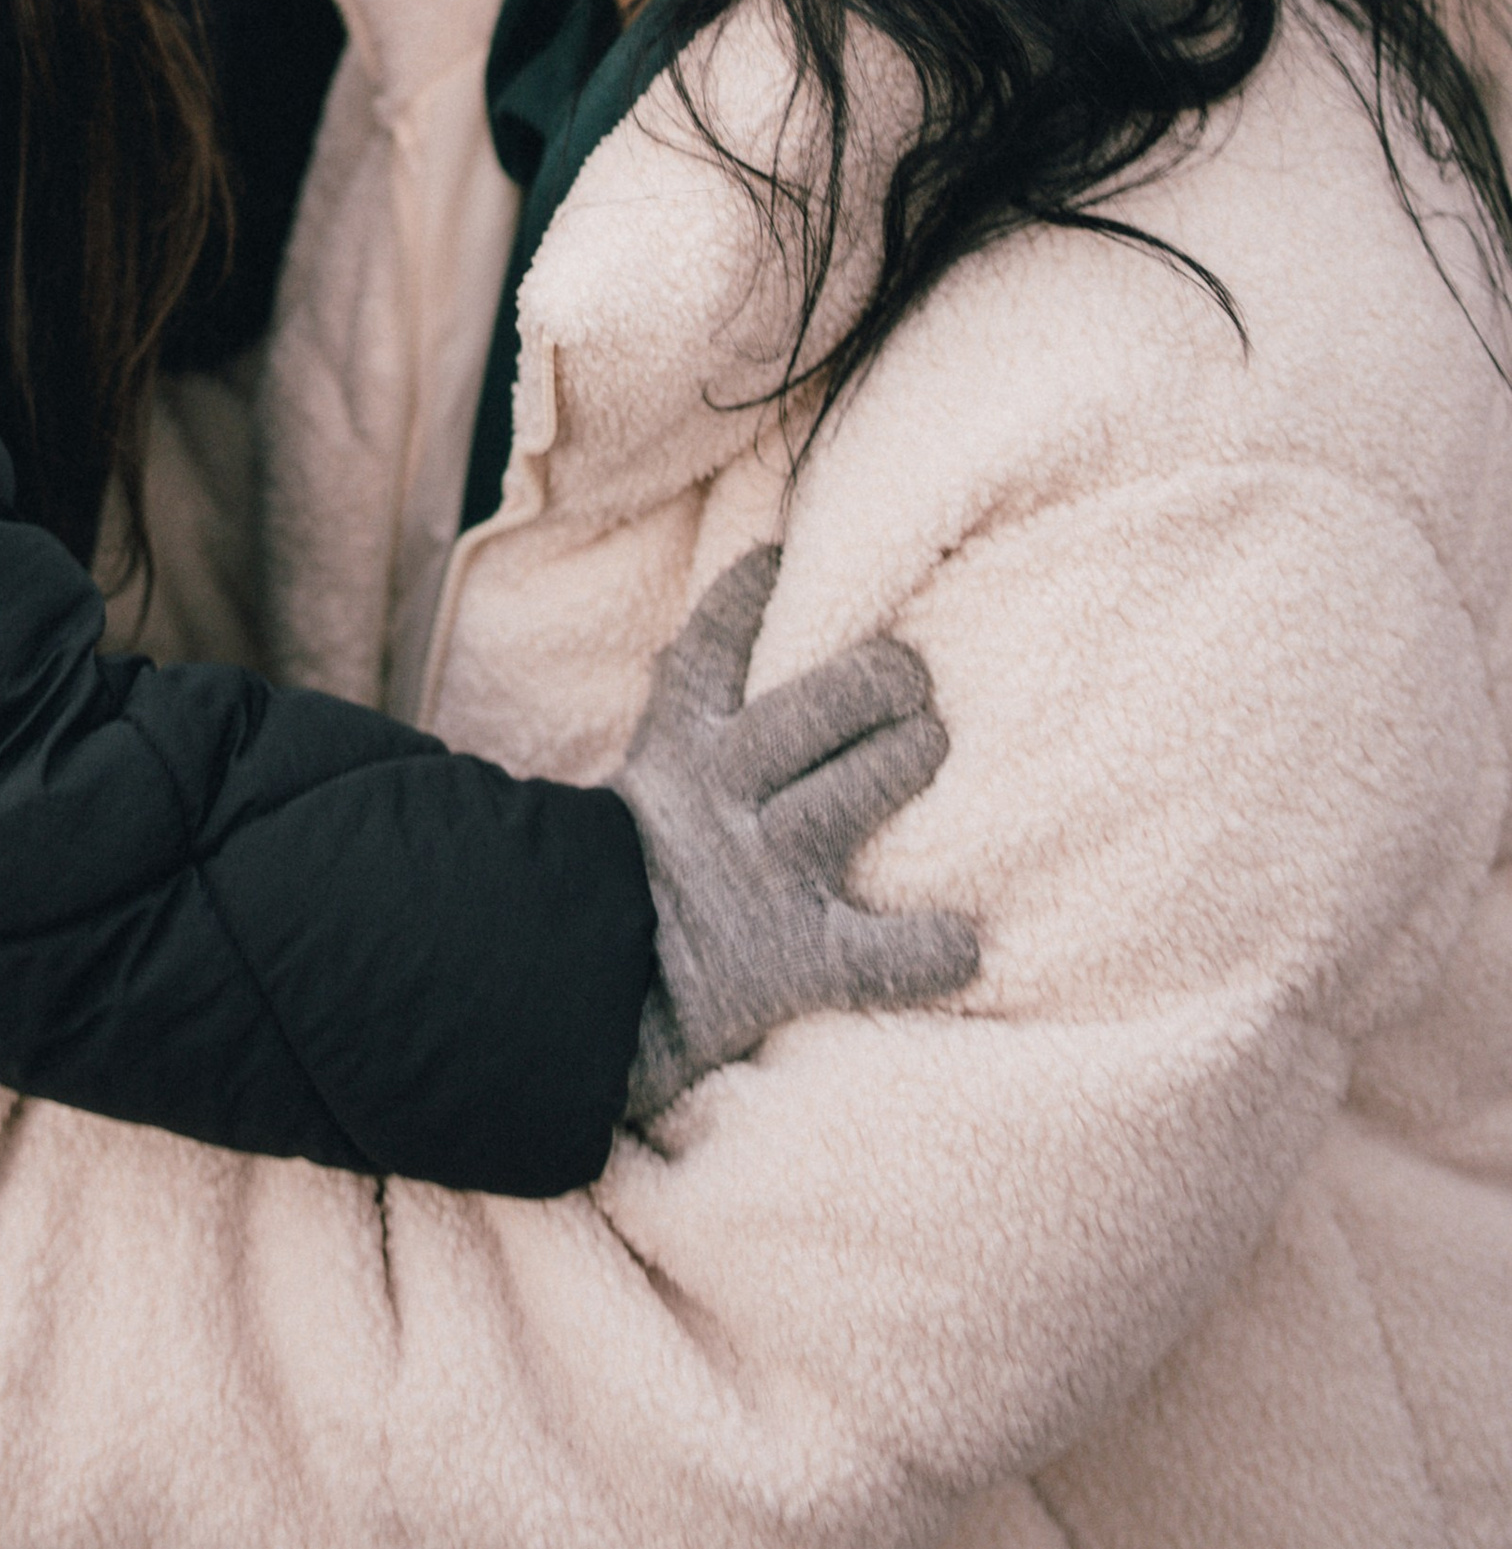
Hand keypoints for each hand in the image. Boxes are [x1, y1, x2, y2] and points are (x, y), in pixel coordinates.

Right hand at [619, 543, 979, 1122]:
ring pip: (845, 799)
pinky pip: (869, 956)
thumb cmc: (638, 870)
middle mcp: (723, 800)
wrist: (585, 990)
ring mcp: (760, 876)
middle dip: (872, 682)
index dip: (749, 597)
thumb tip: (722, 607)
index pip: (712, 650)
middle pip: (805, 716)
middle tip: (912, 676)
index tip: (784, 558)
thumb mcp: (648, 775)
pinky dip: (923, 949)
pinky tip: (963, 942)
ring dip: (901, 762)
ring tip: (929, 742)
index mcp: (679, 749)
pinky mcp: (790, 960)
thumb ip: (685, 704)